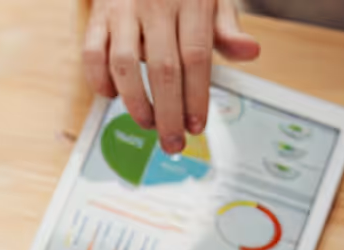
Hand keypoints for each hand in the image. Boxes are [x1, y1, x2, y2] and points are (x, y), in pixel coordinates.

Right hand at [83, 0, 258, 151]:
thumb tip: (250, 52)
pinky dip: (99, 81)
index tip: (196, 126)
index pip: (196, 56)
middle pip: (164, 69)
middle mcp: (157, 4)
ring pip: (125, 66)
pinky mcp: (99, 15)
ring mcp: (124, 9)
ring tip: (147, 123)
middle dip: (169, 113)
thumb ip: (226, 28)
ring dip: (136, 103)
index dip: (196, 96)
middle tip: (173, 142)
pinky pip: (92, 55)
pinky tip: (112, 96)